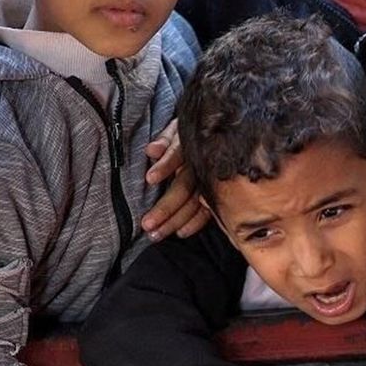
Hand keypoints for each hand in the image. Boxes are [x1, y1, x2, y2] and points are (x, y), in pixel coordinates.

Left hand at [141, 119, 209, 240]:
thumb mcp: (177, 130)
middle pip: (184, 187)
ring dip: (175, 220)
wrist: (219, 136)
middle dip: (166, 207)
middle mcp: (201, 164)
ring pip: (194, 203)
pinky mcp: (216, 194)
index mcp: (190, 145)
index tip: (150, 179)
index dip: (165, 166)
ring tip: (156, 234)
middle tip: (147, 224)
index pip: (177, 155)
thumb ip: (164, 140)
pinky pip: (208, 212)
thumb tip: (151, 150)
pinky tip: (181, 233)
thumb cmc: (189, 136)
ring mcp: (210, 181)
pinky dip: (194, 223)